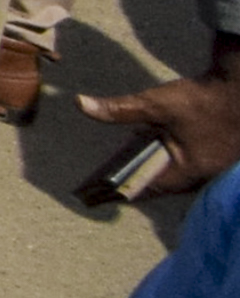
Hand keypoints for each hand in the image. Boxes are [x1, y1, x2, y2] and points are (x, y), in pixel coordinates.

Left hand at [78, 63, 239, 192]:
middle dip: (129, 184)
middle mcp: (201, 175)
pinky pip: (184, 165)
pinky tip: (147, 154)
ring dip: (146, 173)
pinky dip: (163, 162)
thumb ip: (120, 109)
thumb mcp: (158, 104)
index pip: (146, 189)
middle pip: (158, 185)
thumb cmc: (203, 99)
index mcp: (188, 172)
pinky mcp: (215, 154)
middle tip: (98, 188)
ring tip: (116, 175)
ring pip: (172, 175)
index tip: (94, 199)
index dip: (119, 192)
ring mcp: (211, 166)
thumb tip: (81, 104)